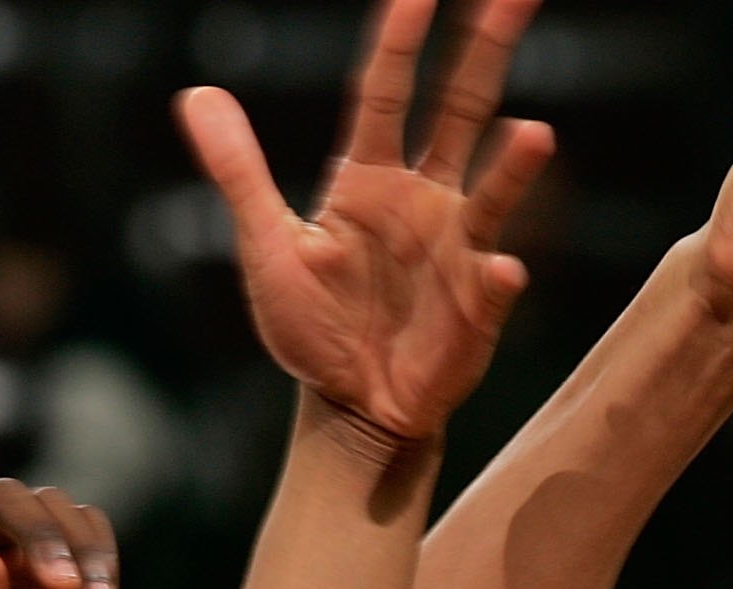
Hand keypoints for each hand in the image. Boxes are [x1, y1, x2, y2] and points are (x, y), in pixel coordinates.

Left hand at [178, 0, 554, 441]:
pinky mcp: (478, 305)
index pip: (386, 89)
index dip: (400, 38)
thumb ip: (238, 170)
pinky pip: (495, 285)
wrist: (351, 406)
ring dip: (514, 167)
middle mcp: (423, 198)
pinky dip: (500, 278)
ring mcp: (458, 247)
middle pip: (461, 107)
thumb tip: (196, 95)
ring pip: (493, 191)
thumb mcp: (267, 246)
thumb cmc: (311, 327)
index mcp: (368, 177)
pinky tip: (503, 271)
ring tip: (536, 135)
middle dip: (486, 48)